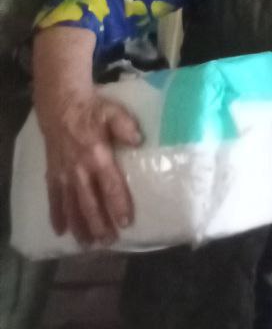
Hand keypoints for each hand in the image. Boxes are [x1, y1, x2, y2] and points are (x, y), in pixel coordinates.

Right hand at [40, 92, 141, 245]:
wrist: (62, 105)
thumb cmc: (93, 110)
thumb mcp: (114, 112)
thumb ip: (127, 126)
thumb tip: (139, 141)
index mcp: (98, 156)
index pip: (110, 186)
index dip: (118, 205)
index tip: (125, 223)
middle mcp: (80, 170)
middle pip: (90, 203)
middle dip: (99, 225)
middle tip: (108, 243)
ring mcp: (64, 174)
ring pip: (71, 206)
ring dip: (79, 226)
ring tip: (87, 245)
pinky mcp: (53, 174)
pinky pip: (54, 199)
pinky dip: (57, 216)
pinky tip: (60, 231)